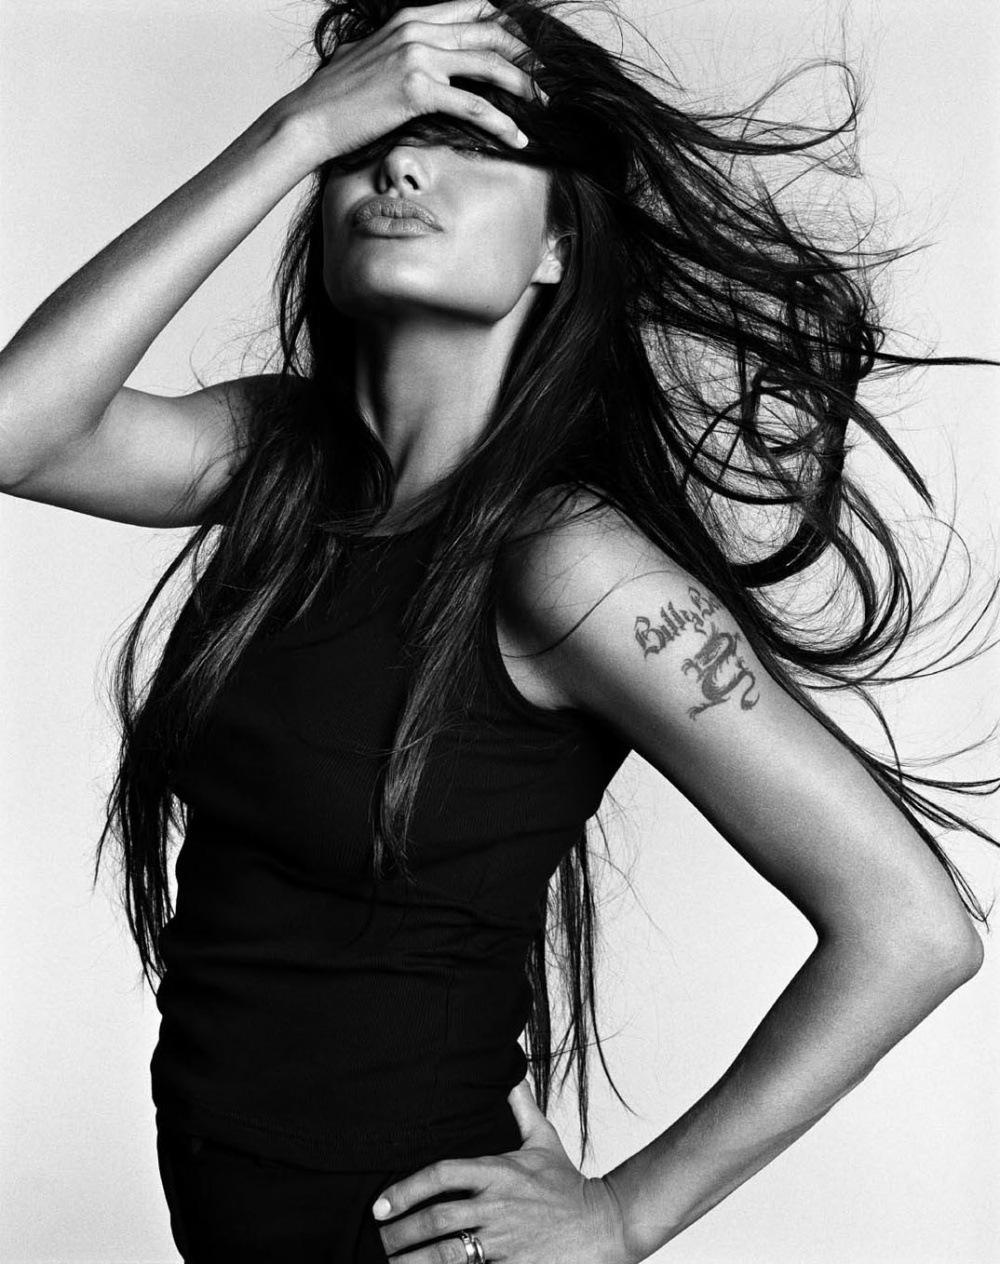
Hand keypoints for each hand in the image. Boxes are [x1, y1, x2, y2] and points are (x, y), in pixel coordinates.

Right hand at [282, 0, 543, 167]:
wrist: (309, 118)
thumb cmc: (338, 97)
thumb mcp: (372, 58)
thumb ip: (402, 51)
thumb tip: (420, 63)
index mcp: (410, 18)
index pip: (473, 8)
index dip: (505, 27)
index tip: (524, 50)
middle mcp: (418, 30)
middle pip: (490, 32)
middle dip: (524, 55)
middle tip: (544, 80)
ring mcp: (418, 58)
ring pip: (489, 64)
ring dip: (523, 86)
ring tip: (542, 107)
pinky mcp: (418, 92)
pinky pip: (475, 107)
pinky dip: (502, 123)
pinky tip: (518, 137)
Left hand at [372, 1078, 638, 1263]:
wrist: (606, 1224)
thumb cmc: (569, 1186)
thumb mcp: (543, 1141)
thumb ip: (521, 1108)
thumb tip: (511, 1072)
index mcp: (498, 1172)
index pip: (442, 1174)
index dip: (406, 1189)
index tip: (380, 1205)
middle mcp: (498, 1205)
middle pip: (438, 1219)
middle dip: (401, 1233)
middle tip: (376, 1242)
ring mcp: (507, 1241)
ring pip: (449, 1255)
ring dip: (414, 1262)